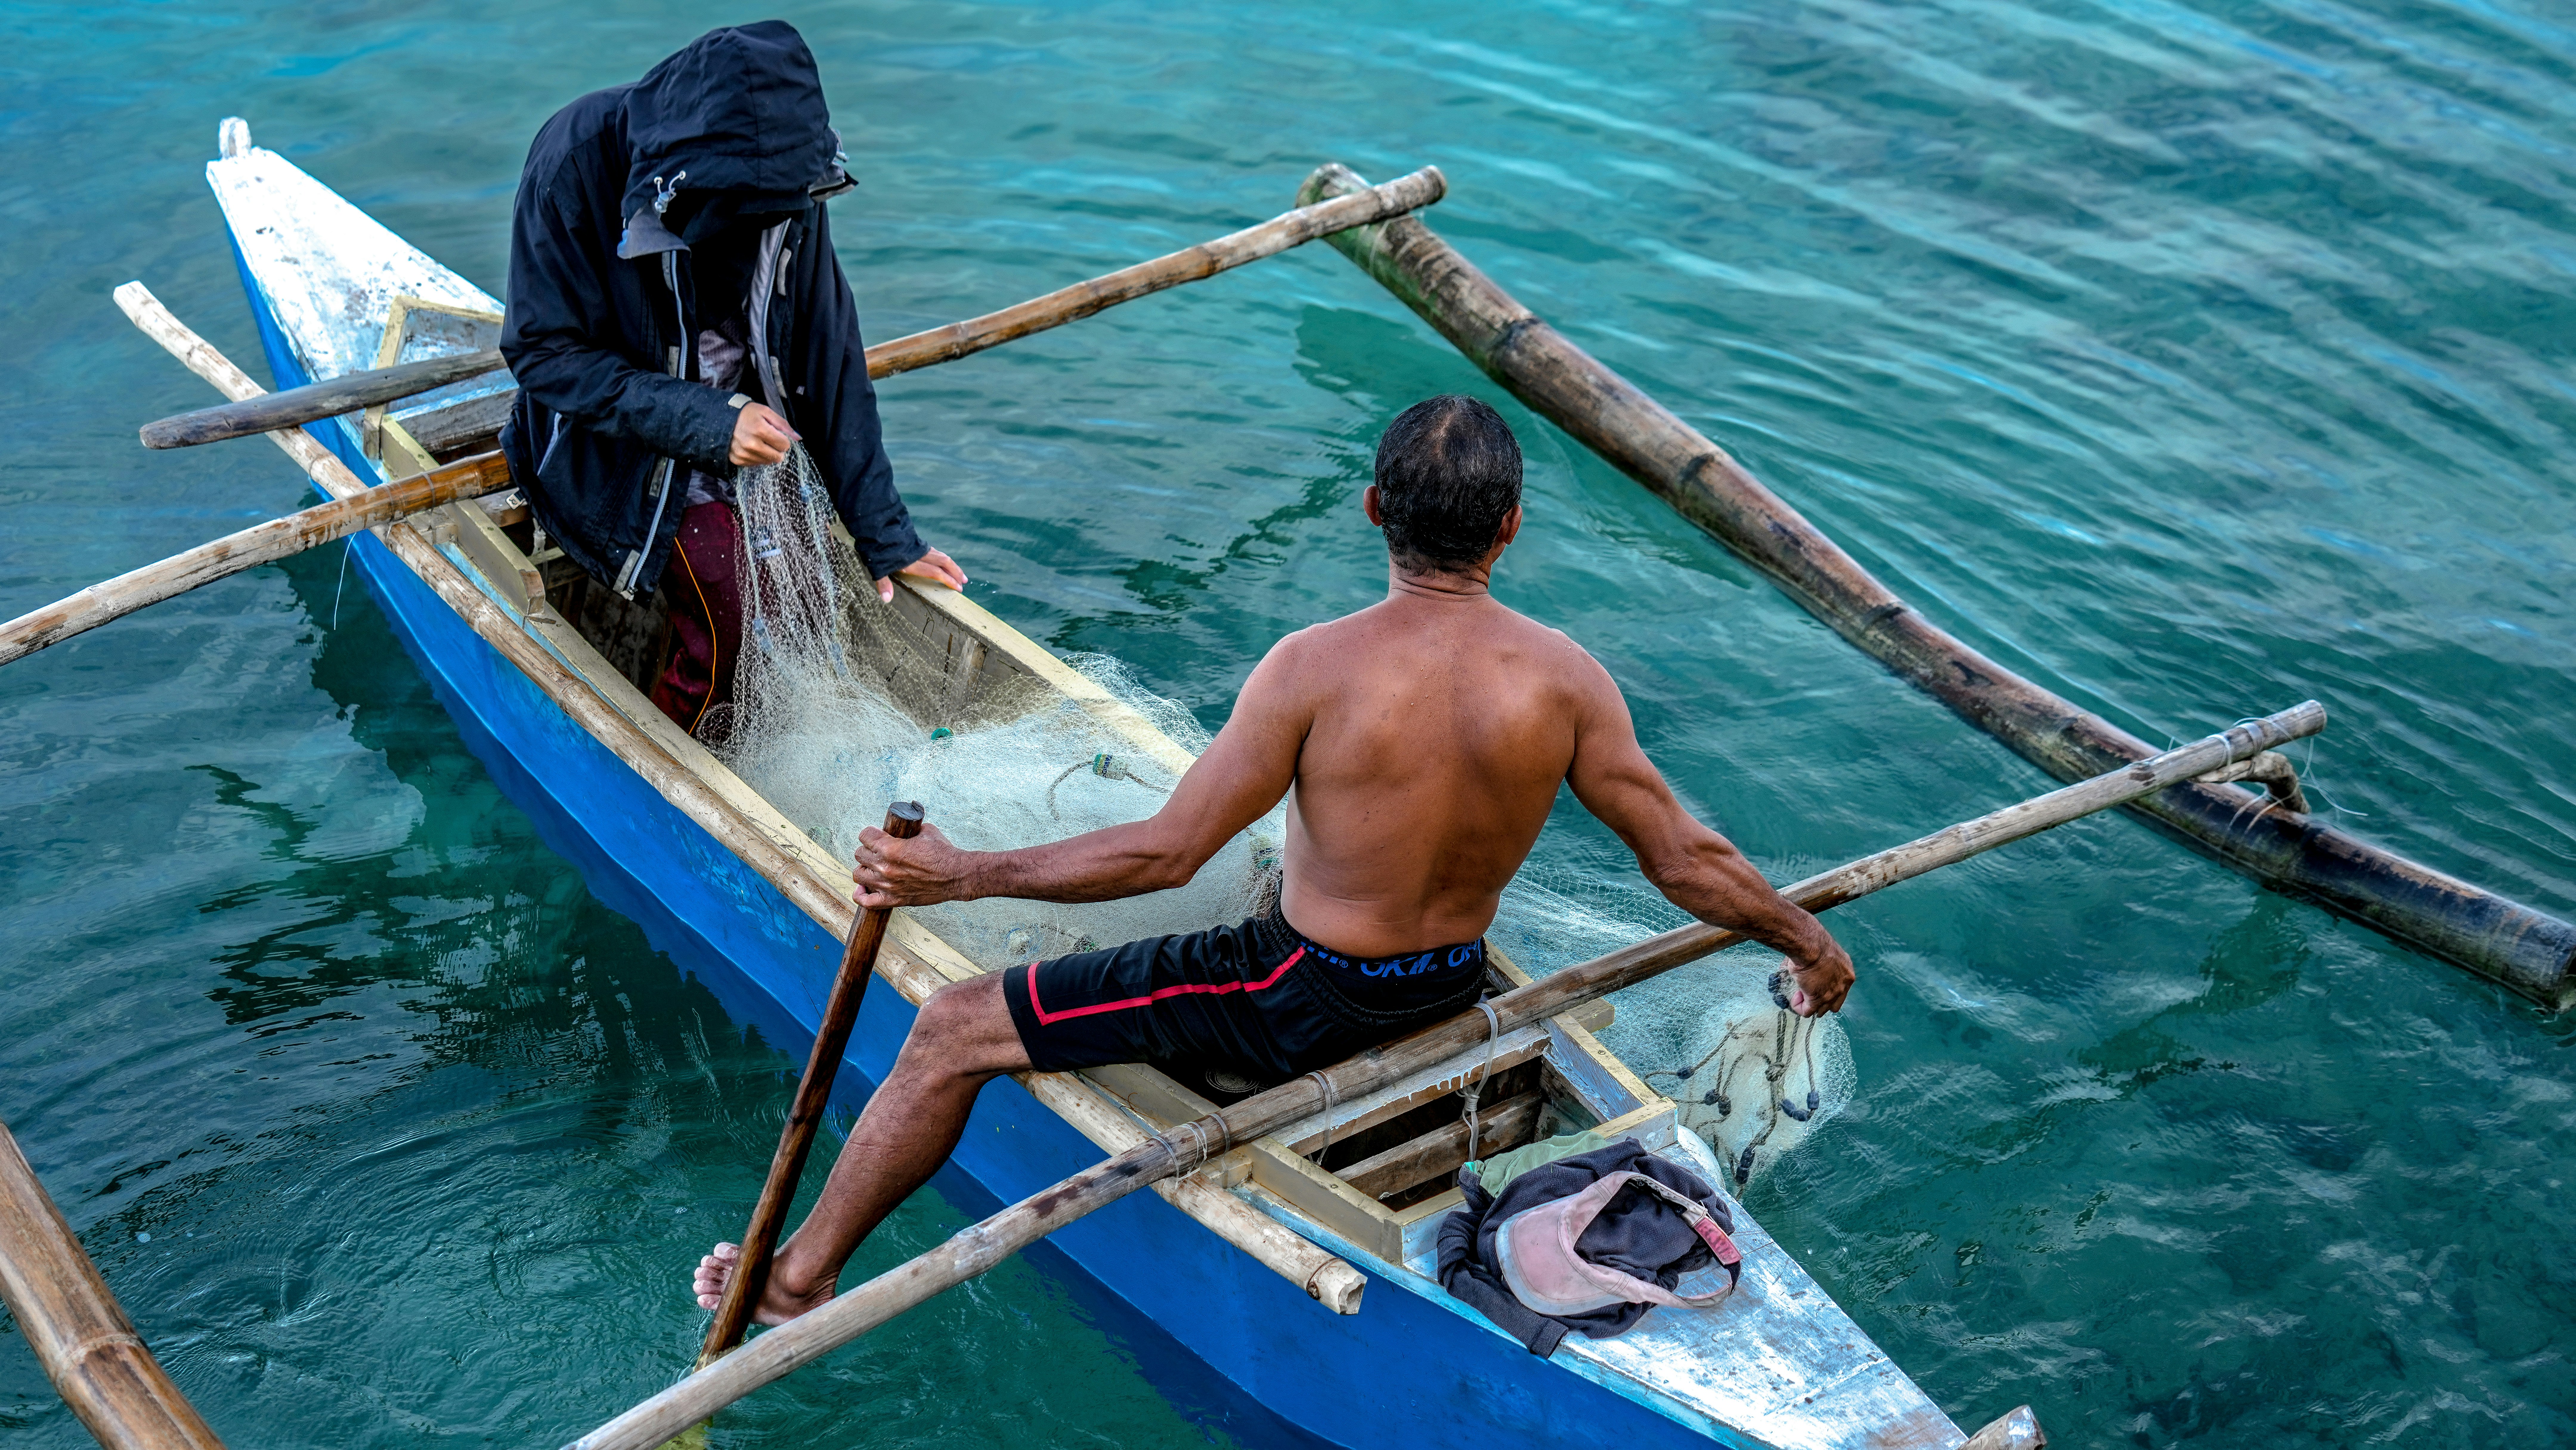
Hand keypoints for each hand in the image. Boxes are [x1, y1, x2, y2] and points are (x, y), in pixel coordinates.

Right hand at [729, 403, 799, 465]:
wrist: (721, 418)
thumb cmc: (747, 413)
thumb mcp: (766, 412)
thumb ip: (783, 425)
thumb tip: (798, 438)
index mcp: (759, 430)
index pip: (784, 445)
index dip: (784, 440)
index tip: (777, 435)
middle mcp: (751, 444)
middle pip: (777, 457)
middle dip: (777, 449)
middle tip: (770, 440)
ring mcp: (743, 454)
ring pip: (767, 462)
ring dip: (767, 454)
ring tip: (759, 442)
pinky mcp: (737, 460)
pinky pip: (756, 464)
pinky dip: (757, 457)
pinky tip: (752, 447)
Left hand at [853, 821, 974, 907]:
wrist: (956, 875)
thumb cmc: (943, 853)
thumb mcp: (925, 831)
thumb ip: (907, 830)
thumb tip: (901, 828)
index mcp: (891, 848)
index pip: (865, 835)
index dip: (871, 833)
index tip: (878, 834)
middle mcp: (885, 867)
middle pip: (860, 855)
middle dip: (868, 849)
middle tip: (877, 850)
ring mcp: (888, 885)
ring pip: (859, 875)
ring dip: (865, 868)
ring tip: (874, 867)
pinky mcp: (894, 899)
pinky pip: (867, 901)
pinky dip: (861, 894)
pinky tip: (864, 888)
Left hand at [874, 545, 967, 603]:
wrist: (875, 524)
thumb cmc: (875, 548)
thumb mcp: (877, 567)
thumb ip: (883, 583)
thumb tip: (886, 599)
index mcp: (911, 562)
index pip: (936, 572)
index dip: (949, 580)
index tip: (958, 588)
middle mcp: (918, 554)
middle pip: (943, 562)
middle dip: (956, 572)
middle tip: (964, 582)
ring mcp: (918, 547)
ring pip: (940, 555)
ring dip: (951, 564)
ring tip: (958, 572)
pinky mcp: (914, 541)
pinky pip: (933, 551)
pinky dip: (941, 558)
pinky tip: (941, 561)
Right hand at [1783, 933, 1855, 1015]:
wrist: (1810, 945)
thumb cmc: (1814, 944)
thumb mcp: (1826, 955)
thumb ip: (1823, 967)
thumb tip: (1811, 969)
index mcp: (1846, 973)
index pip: (1841, 990)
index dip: (1825, 989)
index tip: (1813, 981)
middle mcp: (1843, 985)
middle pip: (1834, 1004)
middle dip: (1821, 1001)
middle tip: (1807, 991)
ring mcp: (1831, 994)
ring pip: (1821, 1010)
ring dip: (1810, 1005)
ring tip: (1799, 994)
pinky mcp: (1818, 999)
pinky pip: (1807, 1011)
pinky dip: (1799, 1007)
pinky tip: (1795, 998)